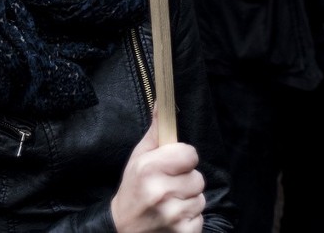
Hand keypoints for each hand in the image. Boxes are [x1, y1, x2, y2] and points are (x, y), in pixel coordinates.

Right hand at [110, 107, 204, 231]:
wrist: (123, 229)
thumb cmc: (133, 189)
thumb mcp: (138, 158)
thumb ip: (156, 131)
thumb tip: (163, 102)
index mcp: (150, 168)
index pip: (189, 154)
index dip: (184, 157)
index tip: (175, 162)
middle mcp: (162, 191)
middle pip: (198, 177)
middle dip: (186, 180)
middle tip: (170, 184)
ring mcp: (173, 215)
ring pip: (200, 198)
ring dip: (189, 199)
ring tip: (171, 202)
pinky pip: (200, 218)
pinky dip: (190, 218)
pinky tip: (174, 217)